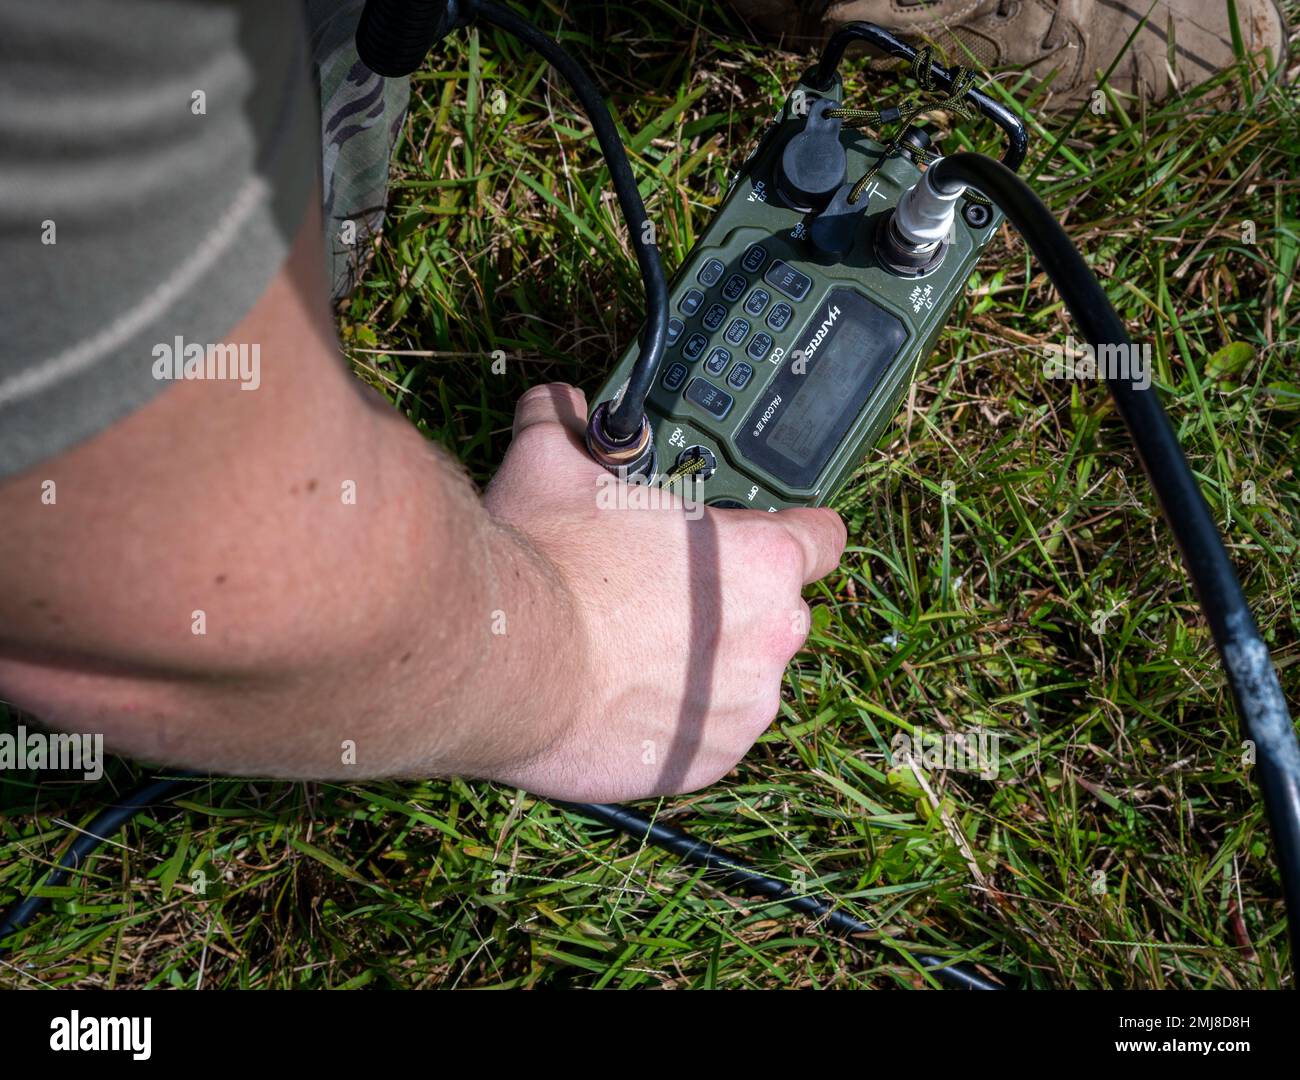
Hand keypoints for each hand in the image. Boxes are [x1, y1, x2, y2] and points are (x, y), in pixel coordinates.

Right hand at [482, 383, 846, 801]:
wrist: (503, 667)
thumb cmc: (544, 566)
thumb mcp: (551, 464)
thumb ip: (567, 423)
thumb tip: (556, 403)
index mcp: (758, 559)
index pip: (822, 538)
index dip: (796, 534)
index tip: (771, 540)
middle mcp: (770, 634)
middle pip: (777, 611)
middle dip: (734, 602)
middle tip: (666, 595)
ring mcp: (743, 705)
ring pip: (743, 677)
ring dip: (707, 665)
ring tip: (635, 653)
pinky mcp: (707, 760)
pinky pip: (709, 734)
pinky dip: (680, 721)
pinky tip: (627, 700)